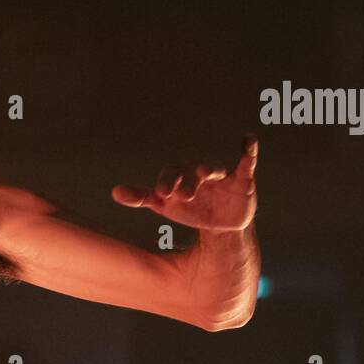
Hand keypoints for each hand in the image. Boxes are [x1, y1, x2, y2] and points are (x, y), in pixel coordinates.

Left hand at [110, 133, 258, 230]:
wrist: (219, 223)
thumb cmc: (189, 209)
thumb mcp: (164, 206)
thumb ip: (142, 197)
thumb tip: (114, 192)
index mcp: (180, 175)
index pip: (170, 174)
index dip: (166, 182)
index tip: (160, 193)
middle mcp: (199, 171)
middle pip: (192, 171)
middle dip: (188, 182)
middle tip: (184, 195)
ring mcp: (220, 174)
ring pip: (215, 168)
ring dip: (211, 169)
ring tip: (205, 173)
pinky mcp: (242, 179)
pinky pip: (246, 161)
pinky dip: (249, 149)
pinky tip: (248, 140)